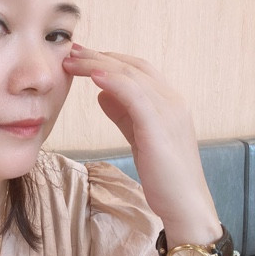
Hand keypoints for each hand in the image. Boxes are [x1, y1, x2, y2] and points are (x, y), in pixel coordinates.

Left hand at [63, 44, 219, 242]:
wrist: (184, 204)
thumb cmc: (162, 172)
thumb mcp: (139, 134)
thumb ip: (123, 113)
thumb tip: (101, 94)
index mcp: (167, 100)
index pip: (136, 68)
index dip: (108, 58)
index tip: (81, 55)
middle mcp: (171, 99)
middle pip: (130, 67)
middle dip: (98, 56)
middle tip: (71, 51)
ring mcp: (168, 111)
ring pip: (130, 76)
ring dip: (97, 65)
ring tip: (72, 61)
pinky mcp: (159, 126)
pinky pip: (134, 95)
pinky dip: (114, 82)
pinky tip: (93, 76)